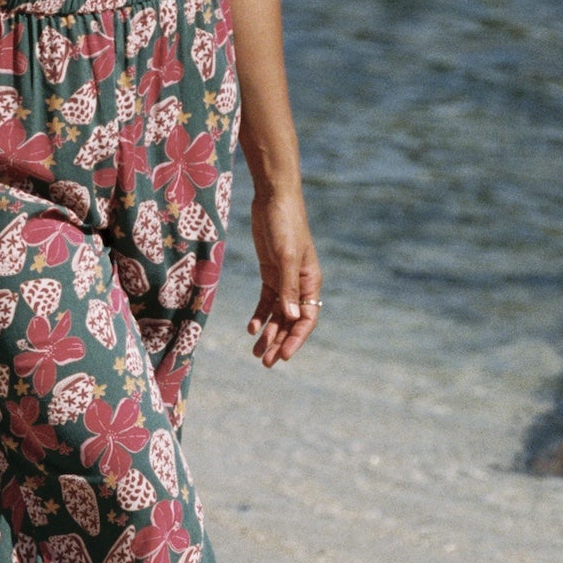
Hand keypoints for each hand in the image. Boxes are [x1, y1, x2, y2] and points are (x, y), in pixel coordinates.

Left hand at [247, 186, 321, 366]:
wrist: (273, 199)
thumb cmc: (285, 225)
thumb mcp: (286, 257)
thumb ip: (288, 287)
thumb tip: (290, 318)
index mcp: (311, 281)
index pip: (306, 318)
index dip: (296, 339)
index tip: (283, 356)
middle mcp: (300, 284)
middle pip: (291, 321)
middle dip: (279, 342)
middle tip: (265, 362)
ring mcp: (284, 278)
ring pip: (278, 314)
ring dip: (269, 333)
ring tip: (256, 353)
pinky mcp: (270, 272)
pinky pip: (267, 300)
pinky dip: (260, 315)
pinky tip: (251, 328)